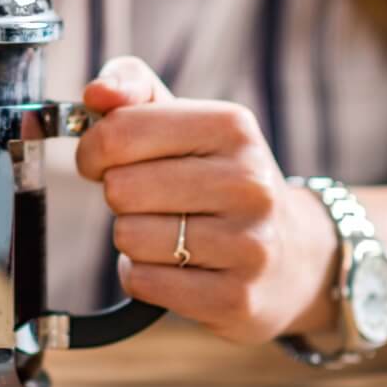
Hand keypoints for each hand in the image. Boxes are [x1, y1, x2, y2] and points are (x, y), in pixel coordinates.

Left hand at [76, 58, 339, 343]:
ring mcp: (248, 244)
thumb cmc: (216, 178)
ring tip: (169, 232)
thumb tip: (97, 93)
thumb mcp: (185, 121)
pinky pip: (143, 281)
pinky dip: (141, 275)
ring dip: (132, 238)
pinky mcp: (236, 297)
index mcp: (232, 128)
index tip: (104, 160)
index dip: (94, 150)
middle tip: (150, 200)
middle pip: (120, 189)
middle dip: (120, 196)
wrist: (292, 255)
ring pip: (129, 237)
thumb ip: (133, 89)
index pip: (120, 132)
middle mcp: (248, 183)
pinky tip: (174, 265)